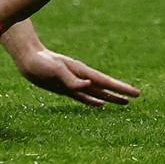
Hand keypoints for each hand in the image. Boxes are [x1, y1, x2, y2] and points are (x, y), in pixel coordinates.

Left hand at [16, 48, 140, 107]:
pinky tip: (101, 105)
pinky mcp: (66, 88)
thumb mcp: (55, 70)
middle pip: (105, 86)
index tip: (135, 93)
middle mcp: (81, 77)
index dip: (121, 88)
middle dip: (120, 92)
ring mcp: (74, 82)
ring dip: (110, 97)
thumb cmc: (41, 62)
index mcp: (81, 71)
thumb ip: (70, 79)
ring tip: (124, 103)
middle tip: (136, 97)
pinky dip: (94, 100)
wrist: (28, 59)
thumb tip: (88, 85)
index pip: (105, 81)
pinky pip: (84, 96)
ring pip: (97, 92)